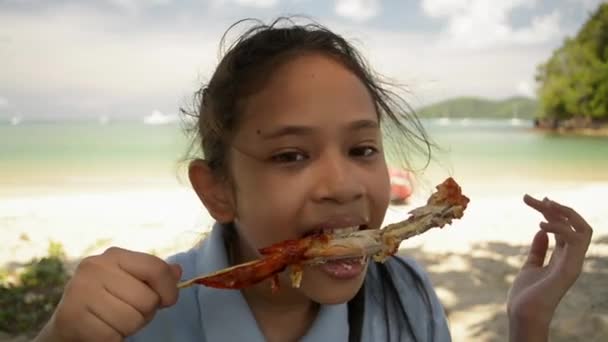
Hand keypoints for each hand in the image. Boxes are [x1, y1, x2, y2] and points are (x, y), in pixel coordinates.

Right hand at [35, 247, 181, 341]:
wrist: (68, 325)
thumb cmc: (107, 302)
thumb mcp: (131, 284)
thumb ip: (154, 276)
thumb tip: (178, 271)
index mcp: (114, 255)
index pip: (155, 268)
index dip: (169, 290)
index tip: (166, 301)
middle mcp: (94, 267)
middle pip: (147, 299)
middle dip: (144, 313)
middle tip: (126, 313)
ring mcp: (80, 290)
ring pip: (132, 319)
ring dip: (128, 328)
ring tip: (113, 321)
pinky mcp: (71, 316)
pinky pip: (113, 335)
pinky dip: (113, 339)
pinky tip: (102, 331)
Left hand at [507, 195, 592, 340]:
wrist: (523, 313)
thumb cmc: (526, 294)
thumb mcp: (530, 265)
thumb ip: (538, 249)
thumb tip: (540, 230)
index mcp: (563, 257)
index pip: (565, 227)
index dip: (554, 211)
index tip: (536, 199)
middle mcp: (571, 258)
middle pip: (574, 224)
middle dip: (558, 208)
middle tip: (537, 198)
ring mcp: (573, 263)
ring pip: (583, 229)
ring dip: (564, 214)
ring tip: (543, 206)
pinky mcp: (570, 269)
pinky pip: (574, 241)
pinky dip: (560, 228)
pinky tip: (541, 225)